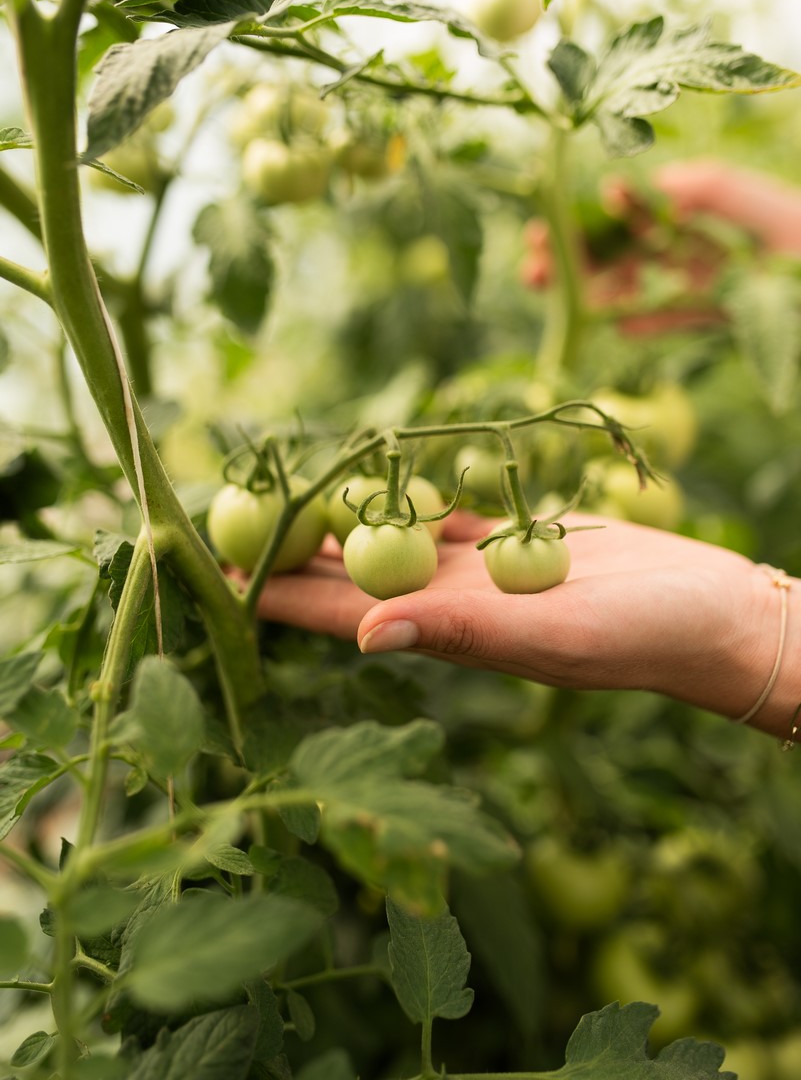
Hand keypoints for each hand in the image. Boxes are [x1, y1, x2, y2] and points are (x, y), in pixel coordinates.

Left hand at [257, 511, 799, 738]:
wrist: (711, 613)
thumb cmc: (643, 636)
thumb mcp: (550, 638)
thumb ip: (459, 633)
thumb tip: (356, 636)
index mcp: (446, 631)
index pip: (336, 612)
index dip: (274, 592)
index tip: (214, 567)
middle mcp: (451, 603)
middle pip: (349, 573)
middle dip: (290, 548)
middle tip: (224, 512)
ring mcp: (481, 571)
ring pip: (391, 538)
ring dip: (341, 518)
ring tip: (282, 489)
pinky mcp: (514, 540)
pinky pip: (444, 513)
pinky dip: (407, 495)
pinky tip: (373, 476)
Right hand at [520, 161, 800, 334]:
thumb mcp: (770, 213)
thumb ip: (719, 192)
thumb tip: (659, 181)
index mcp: (704, 205)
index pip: (631, 210)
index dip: (585, 219)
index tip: (544, 228)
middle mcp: (702, 235)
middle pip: (626, 245)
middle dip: (578, 258)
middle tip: (531, 271)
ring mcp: (710, 273)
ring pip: (643, 279)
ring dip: (600, 290)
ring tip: (566, 305)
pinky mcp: (726, 310)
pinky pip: (677, 314)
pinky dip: (648, 319)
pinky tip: (619, 328)